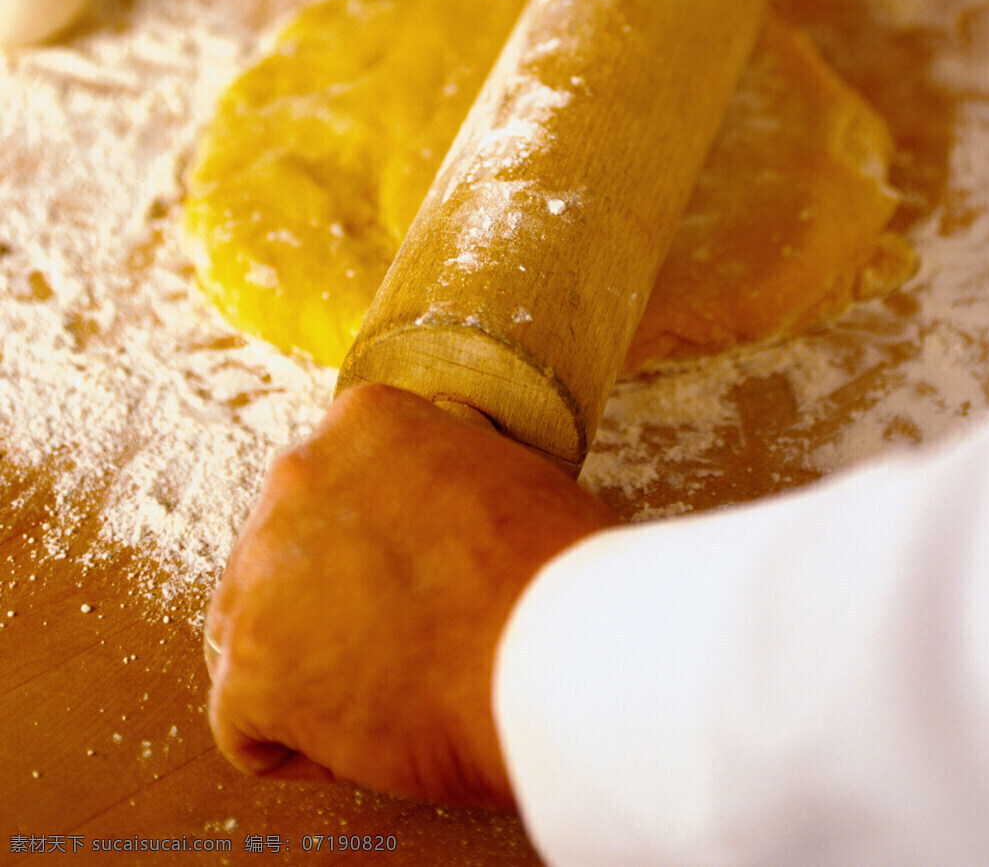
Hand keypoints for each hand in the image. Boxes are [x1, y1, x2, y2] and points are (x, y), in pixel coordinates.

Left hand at [204, 384, 617, 807]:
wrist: (559, 646)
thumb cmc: (557, 574)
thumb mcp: (498, 471)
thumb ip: (435, 481)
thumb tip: (428, 514)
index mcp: (361, 422)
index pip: (331, 497)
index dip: (374, 559)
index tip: (423, 592)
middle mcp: (296, 474)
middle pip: (278, 563)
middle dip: (324, 612)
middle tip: (406, 648)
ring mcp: (261, 569)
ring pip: (252, 641)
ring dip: (309, 676)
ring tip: (398, 691)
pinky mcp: (249, 668)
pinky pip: (247, 728)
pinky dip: (305, 748)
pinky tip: (377, 737)